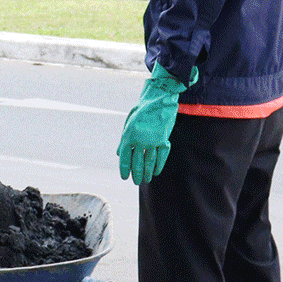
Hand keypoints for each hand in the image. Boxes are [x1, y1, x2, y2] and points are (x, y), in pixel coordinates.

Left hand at [117, 69, 190, 185]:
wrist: (158, 100)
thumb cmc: (141, 111)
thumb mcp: (128, 123)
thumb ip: (124, 140)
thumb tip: (118, 154)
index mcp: (129, 135)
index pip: (125, 158)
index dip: (124, 169)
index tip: (125, 177)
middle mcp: (140, 140)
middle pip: (137, 163)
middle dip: (136, 174)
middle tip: (136, 182)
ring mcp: (153, 141)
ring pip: (149, 162)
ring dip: (147, 172)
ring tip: (146, 179)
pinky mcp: (164, 139)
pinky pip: (161, 156)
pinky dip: (159, 165)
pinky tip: (156, 172)